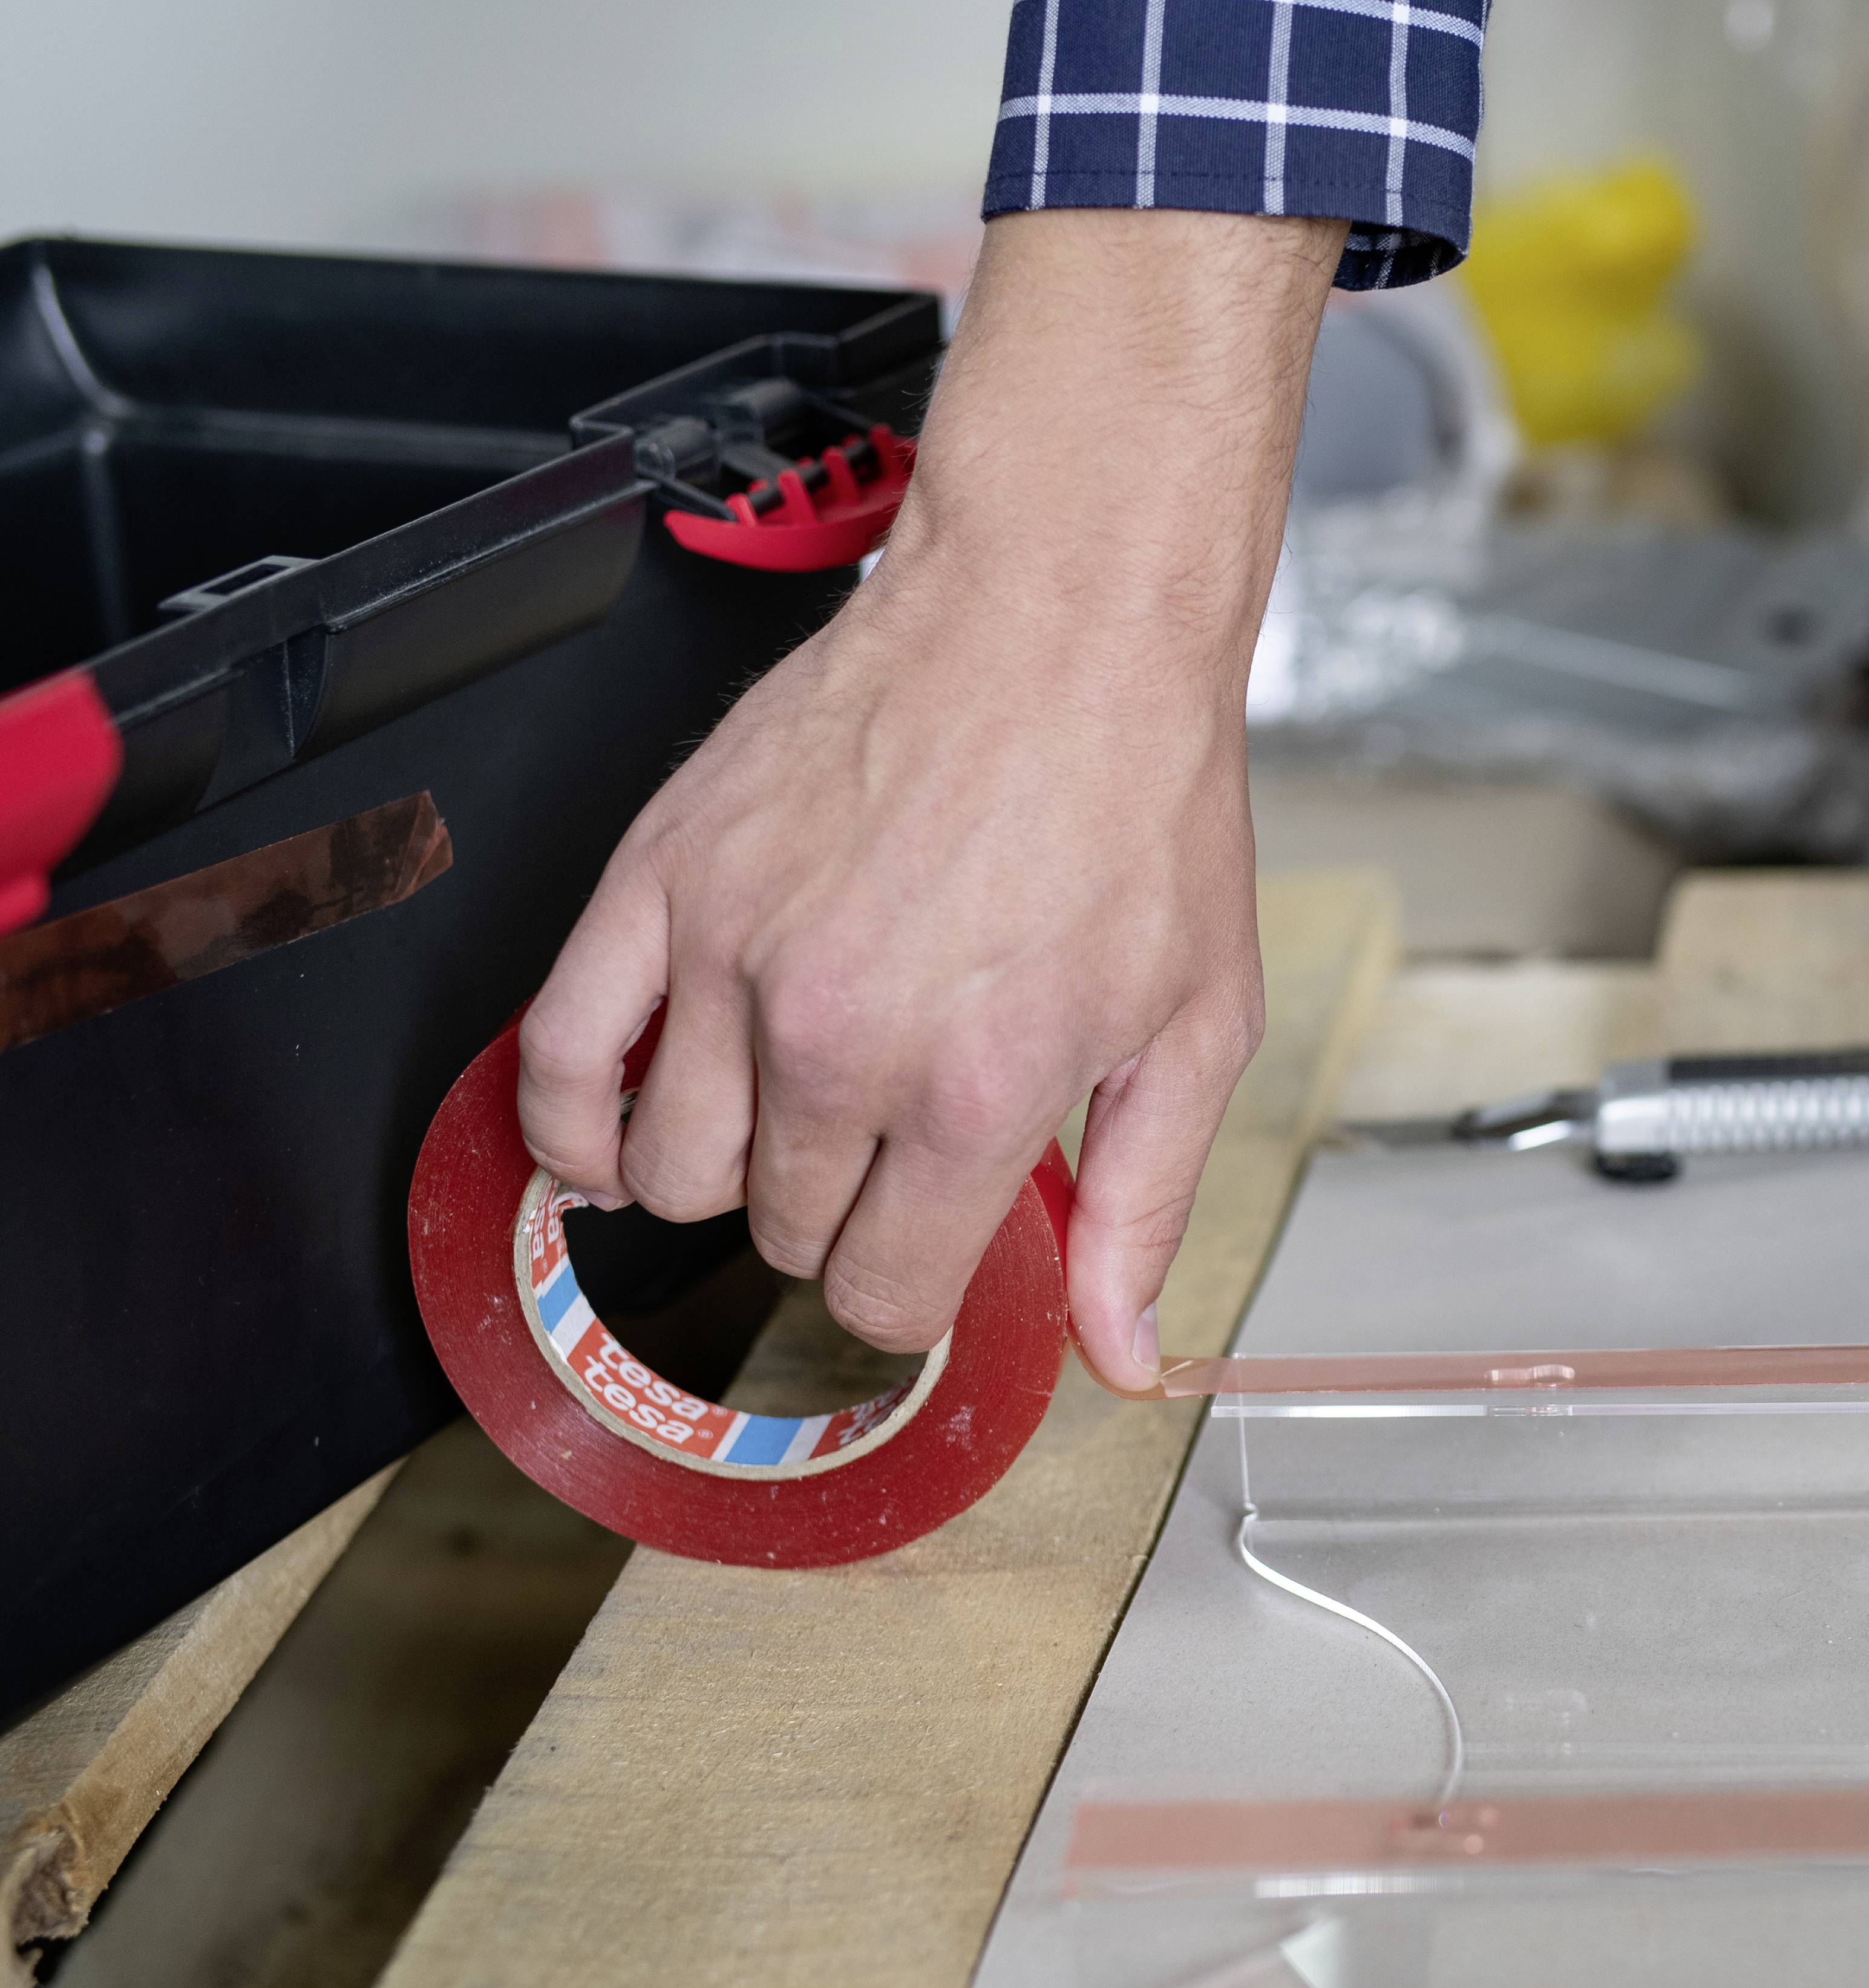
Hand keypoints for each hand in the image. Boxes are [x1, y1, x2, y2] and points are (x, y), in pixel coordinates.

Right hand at [517, 210, 1344, 1393]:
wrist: (1062, 628)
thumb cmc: (1138, 808)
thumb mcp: (1194, 1029)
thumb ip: (1143, 1208)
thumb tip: (1122, 1359)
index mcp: (973, 1090)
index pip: (883, 1295)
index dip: (912, 1294)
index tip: (929, 1246)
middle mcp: (840, 1038)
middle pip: (783, 1233)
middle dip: (839, 1216)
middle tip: (892, 1143)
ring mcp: (732, 958)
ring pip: (672, 1171)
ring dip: (726, 1170)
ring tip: (793, 1113)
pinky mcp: (661, 879)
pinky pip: (555, 1055)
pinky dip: (571, 1122)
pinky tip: (615, 1136)